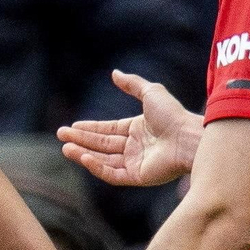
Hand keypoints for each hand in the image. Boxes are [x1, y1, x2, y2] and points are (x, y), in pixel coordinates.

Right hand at [57, 70, 200, 186]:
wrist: (188, 137)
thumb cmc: (173, 115)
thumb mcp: (151, 92)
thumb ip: (132, 84)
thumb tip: (114, 73)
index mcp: (137, 129)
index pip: (107, 130)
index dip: (90, 128)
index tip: (72, 125)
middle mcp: (135, 147)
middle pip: (101, 144)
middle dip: (81, 139)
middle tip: (60, 135)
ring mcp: (135, 163)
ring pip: (103, 159)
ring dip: (84, 153)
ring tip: (66, 147)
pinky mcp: (137, 177)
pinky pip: (112, 173)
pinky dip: (97, 167)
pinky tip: (84, 157)